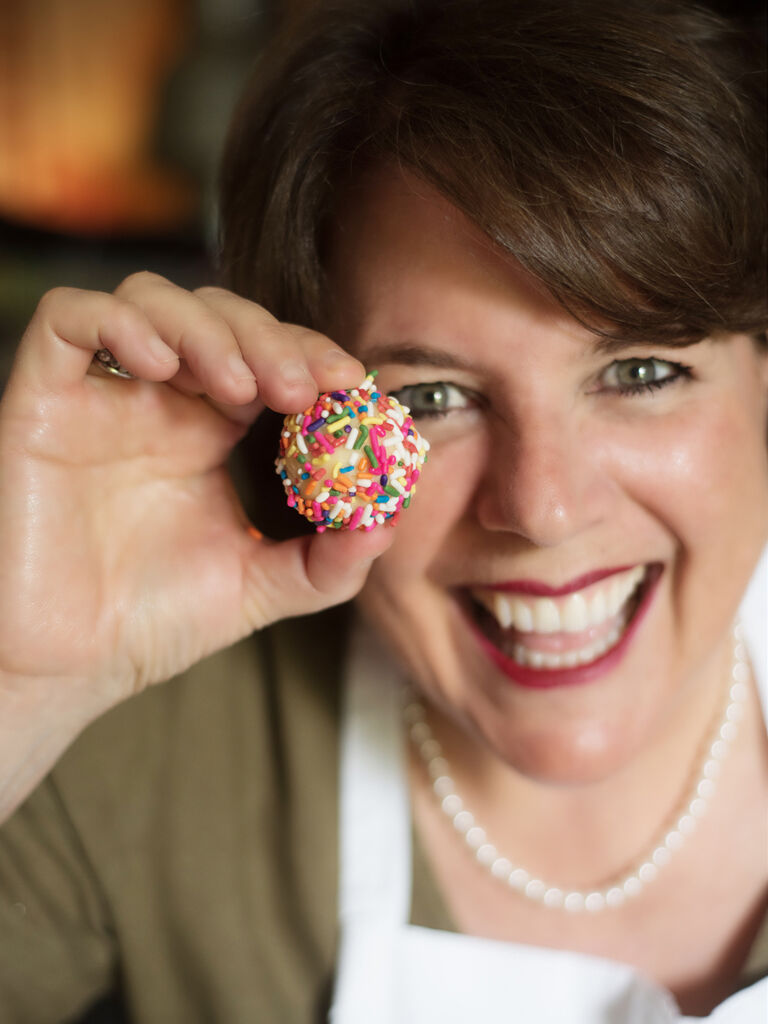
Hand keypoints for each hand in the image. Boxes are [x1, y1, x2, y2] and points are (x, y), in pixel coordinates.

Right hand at [0, 273, 392, 809]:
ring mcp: (101, 396)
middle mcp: (158, 401)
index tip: (349, 381)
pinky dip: (118, 322)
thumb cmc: (155, 623)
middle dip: (268, 337)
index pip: (265, 354)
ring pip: (150, 299)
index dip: (309, 352)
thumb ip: (327, 562)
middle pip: (217, 314)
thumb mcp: (261, 589)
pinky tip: (163, 366)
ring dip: (206, 326)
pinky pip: (67, 319)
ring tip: (238, 385)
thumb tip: (387, 524)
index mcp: (209, 430)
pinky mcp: (41, 399)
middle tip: (299, 387)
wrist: (68, 669)